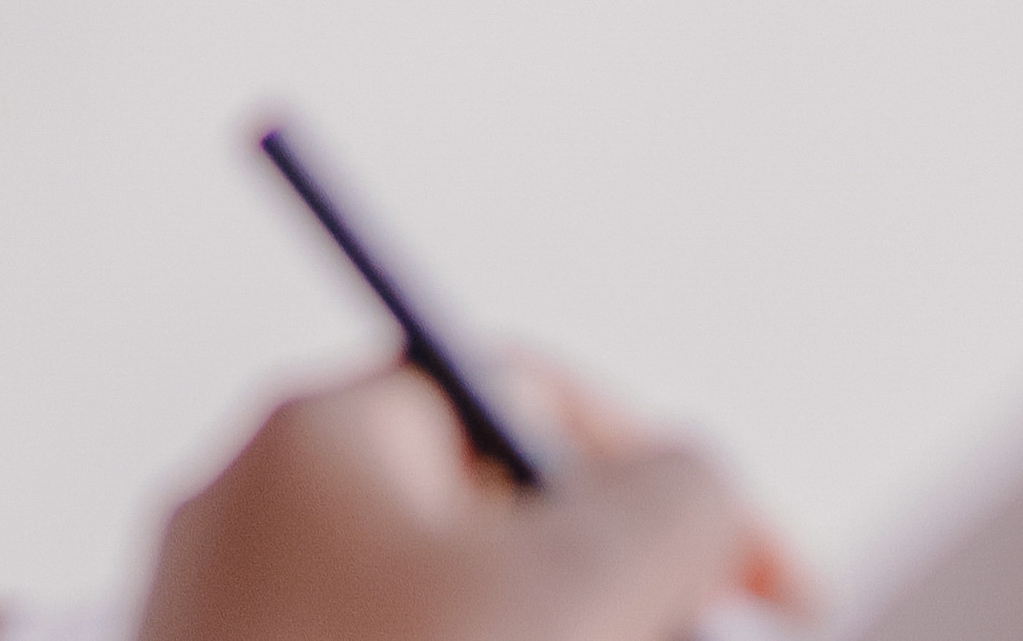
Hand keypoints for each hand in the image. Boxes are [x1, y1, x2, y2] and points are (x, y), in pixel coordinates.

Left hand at [134, 368, 797, 640]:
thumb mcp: (579, 583)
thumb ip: (677, 498)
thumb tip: (701, 496)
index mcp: (321, 441)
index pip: (530, 404)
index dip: (669, 482)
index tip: (779, 592)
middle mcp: (263, 523)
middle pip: (499, 532)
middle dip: (619, 602)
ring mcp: (243, 631)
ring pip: (455, 618)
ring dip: (560, 634)